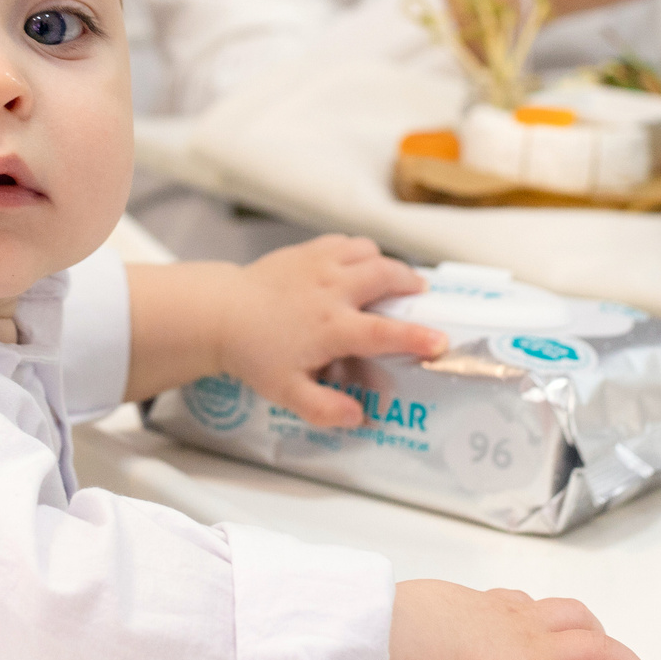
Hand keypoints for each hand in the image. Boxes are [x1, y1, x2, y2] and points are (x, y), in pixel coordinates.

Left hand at [215, 236, 435, 427]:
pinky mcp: (306, 251)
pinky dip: (359, 251)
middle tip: (423, 294)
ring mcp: (319, 265)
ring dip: (386, 263)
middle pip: (386, 275)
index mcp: (330, 327)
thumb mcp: (286, 392)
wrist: (220, 313)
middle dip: (412, 283)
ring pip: (368, 251)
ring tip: (393, 278)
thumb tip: (357, 417)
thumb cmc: (253, 352)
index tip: (440, 342)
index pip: (384, 332)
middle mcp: (330, 289)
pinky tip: (357, 265)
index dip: (417, 337)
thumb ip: (323, 408)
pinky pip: (345, 243)